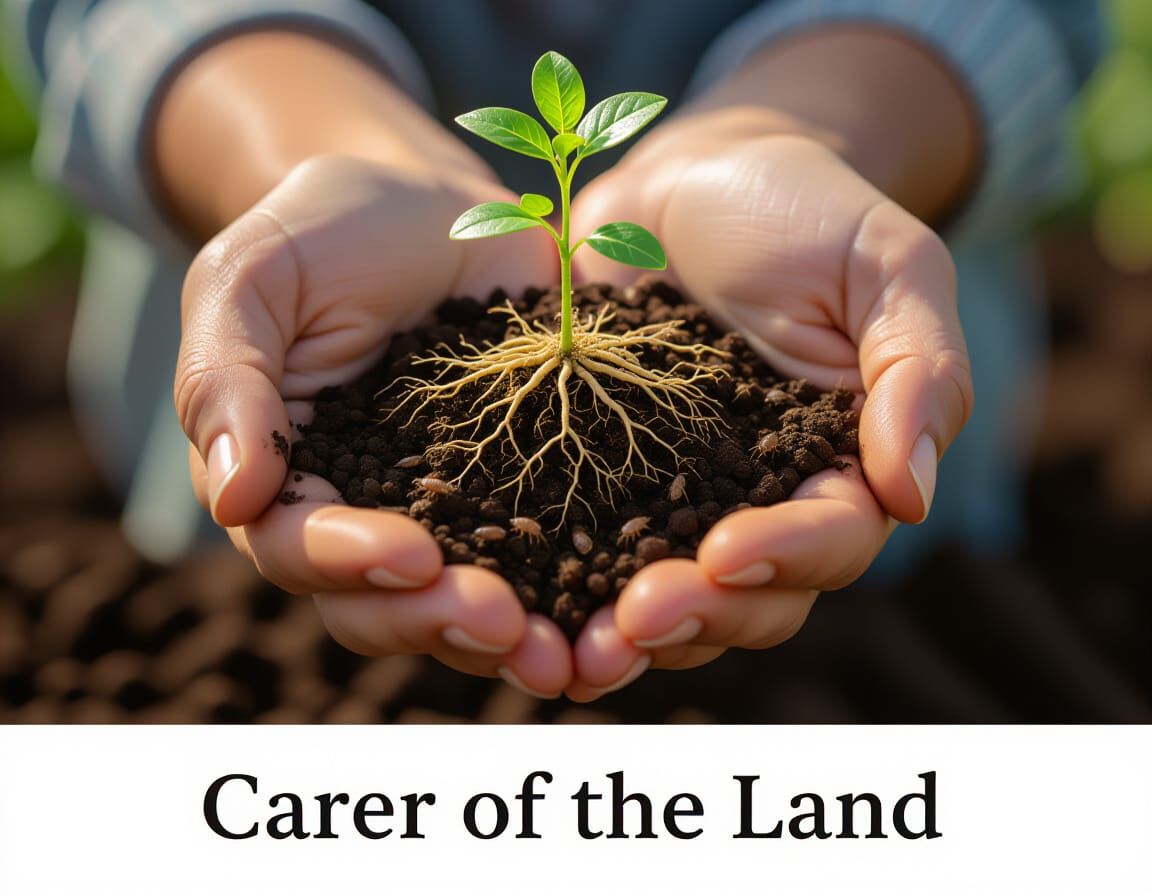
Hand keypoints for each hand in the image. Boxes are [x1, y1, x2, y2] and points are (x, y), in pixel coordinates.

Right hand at [178, 154, 572, 695]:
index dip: (347, 564)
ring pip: (466, 600)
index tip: (410, 554)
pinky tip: (619, 609)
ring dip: (511, 636)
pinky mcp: (528, 489)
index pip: (296, 547)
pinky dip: (579, 591)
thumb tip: (233, 496)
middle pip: (384, 602)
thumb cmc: (322, 232)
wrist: (430, 202)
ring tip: (562, 652)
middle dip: (439, 619)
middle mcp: (367, 516)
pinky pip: (550, 556)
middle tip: (501, 623)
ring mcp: (453, 511)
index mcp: (289, 479)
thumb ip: (227, 380)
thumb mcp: (251, 280)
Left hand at [563, 124, 971, 699]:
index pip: (832, 539)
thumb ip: (918, 371)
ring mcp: (678, 495)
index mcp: (841, 464)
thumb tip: (912, 496)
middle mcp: (762, 499)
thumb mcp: (886, 266)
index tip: (726, 552)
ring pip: (669, 594)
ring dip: (629, 631)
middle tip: (637, 618)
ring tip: (580, 649)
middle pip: (749, 593)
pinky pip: (586, 547)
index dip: (786, 558)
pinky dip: (561, 588)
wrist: (693, 177)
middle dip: (699, 614)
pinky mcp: (602, 476)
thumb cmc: (805, 209)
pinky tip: (524, 608)